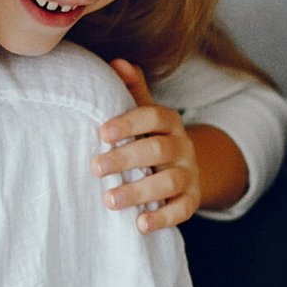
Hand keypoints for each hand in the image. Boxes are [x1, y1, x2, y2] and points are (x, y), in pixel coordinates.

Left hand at [94, 60, 200, 230]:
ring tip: (109, 199)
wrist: (186, 168)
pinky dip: (162, 218)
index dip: (128, 123)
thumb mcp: (145, 114)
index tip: (102, 133)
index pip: (152, 116)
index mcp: (169, 122)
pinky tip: (140, 225)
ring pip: (169, 182)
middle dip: (126, 159)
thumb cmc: (153, 138)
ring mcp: (189, 174)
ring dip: (139, 191)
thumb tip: (117, 62)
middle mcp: (182, 146)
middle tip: (95, 168)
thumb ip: (133, 91)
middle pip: (158, 150)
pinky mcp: (191, 199)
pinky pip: (182, 210)